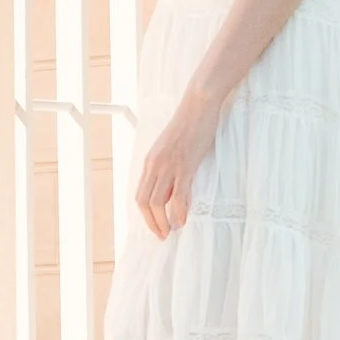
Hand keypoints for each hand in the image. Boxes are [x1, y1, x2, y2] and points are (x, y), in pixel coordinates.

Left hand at [136, 91, 219, 238]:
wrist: (199, 104)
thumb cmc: (189, 124)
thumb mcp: (171, 147)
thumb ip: (167, 166)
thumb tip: (170, 189)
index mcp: (150, 160)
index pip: (140, 194)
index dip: (146, 215)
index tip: (156, 226)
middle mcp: (155, 164)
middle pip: (144, 202)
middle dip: (152, 222)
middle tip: (163, 234)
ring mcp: (169, 165)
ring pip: (157, 202)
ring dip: (163, 221)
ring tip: (172, 230)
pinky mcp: (184, 164)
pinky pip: (178, 195)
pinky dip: (178, 211)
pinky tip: (183, 219)